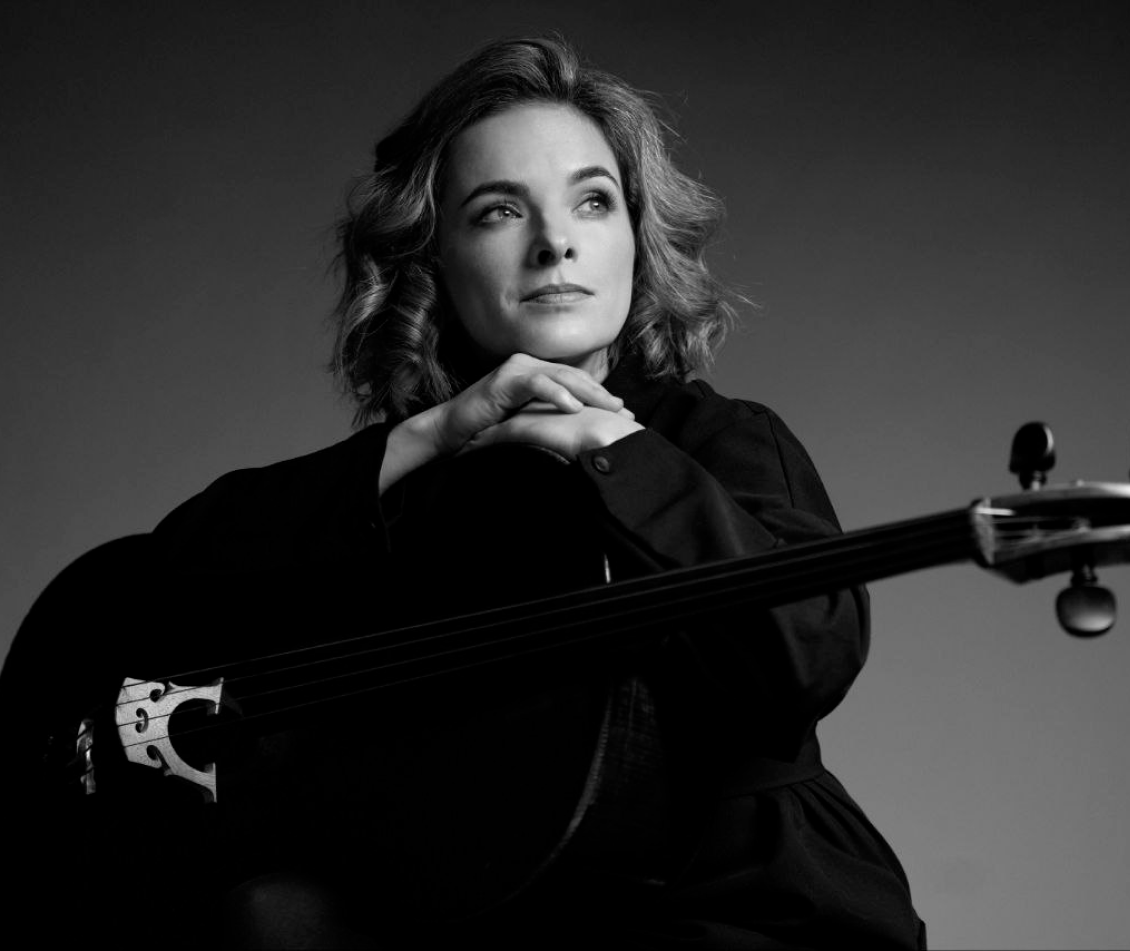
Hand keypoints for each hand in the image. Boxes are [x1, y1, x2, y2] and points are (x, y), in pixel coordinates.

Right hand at [379, 354, 632, 494]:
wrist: (450, 432)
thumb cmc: (487, 432)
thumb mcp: (526, 424)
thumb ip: (549, 420)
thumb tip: (580, 435)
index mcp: (536, 374)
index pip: (576, 382)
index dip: (601, 396)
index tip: (623, 415)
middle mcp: (529, 366)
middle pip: (574, 377)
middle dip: (602, 394)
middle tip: (625, 412)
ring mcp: (516, 369)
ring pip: (561, 377)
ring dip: (588, 392)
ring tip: (609, 407)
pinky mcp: (504, 380)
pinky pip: (536, 384)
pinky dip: (556, 394)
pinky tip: (573, 406)